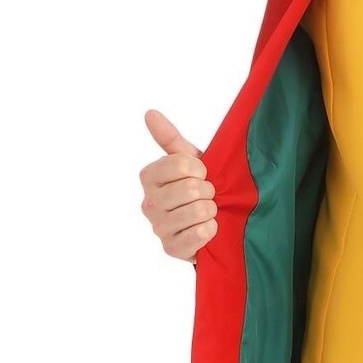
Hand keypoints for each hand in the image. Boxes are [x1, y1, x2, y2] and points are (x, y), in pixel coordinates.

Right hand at [139, 110, 216, 259]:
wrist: (214, 223)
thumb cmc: (201, 188)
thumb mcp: (190, 161)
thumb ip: (170, 139)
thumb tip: (149, 113)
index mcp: (149, 176)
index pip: (181, 164)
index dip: (200, 169)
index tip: (202, 174)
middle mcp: (148, 202)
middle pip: (191, 188)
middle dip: (209, 191)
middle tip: (208, 196)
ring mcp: (158, 227)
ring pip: (197, 211)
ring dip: (212, 211)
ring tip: (208, 212)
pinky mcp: (171, 249)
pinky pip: (200, 234)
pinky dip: (212, 230)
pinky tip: (208, 229)